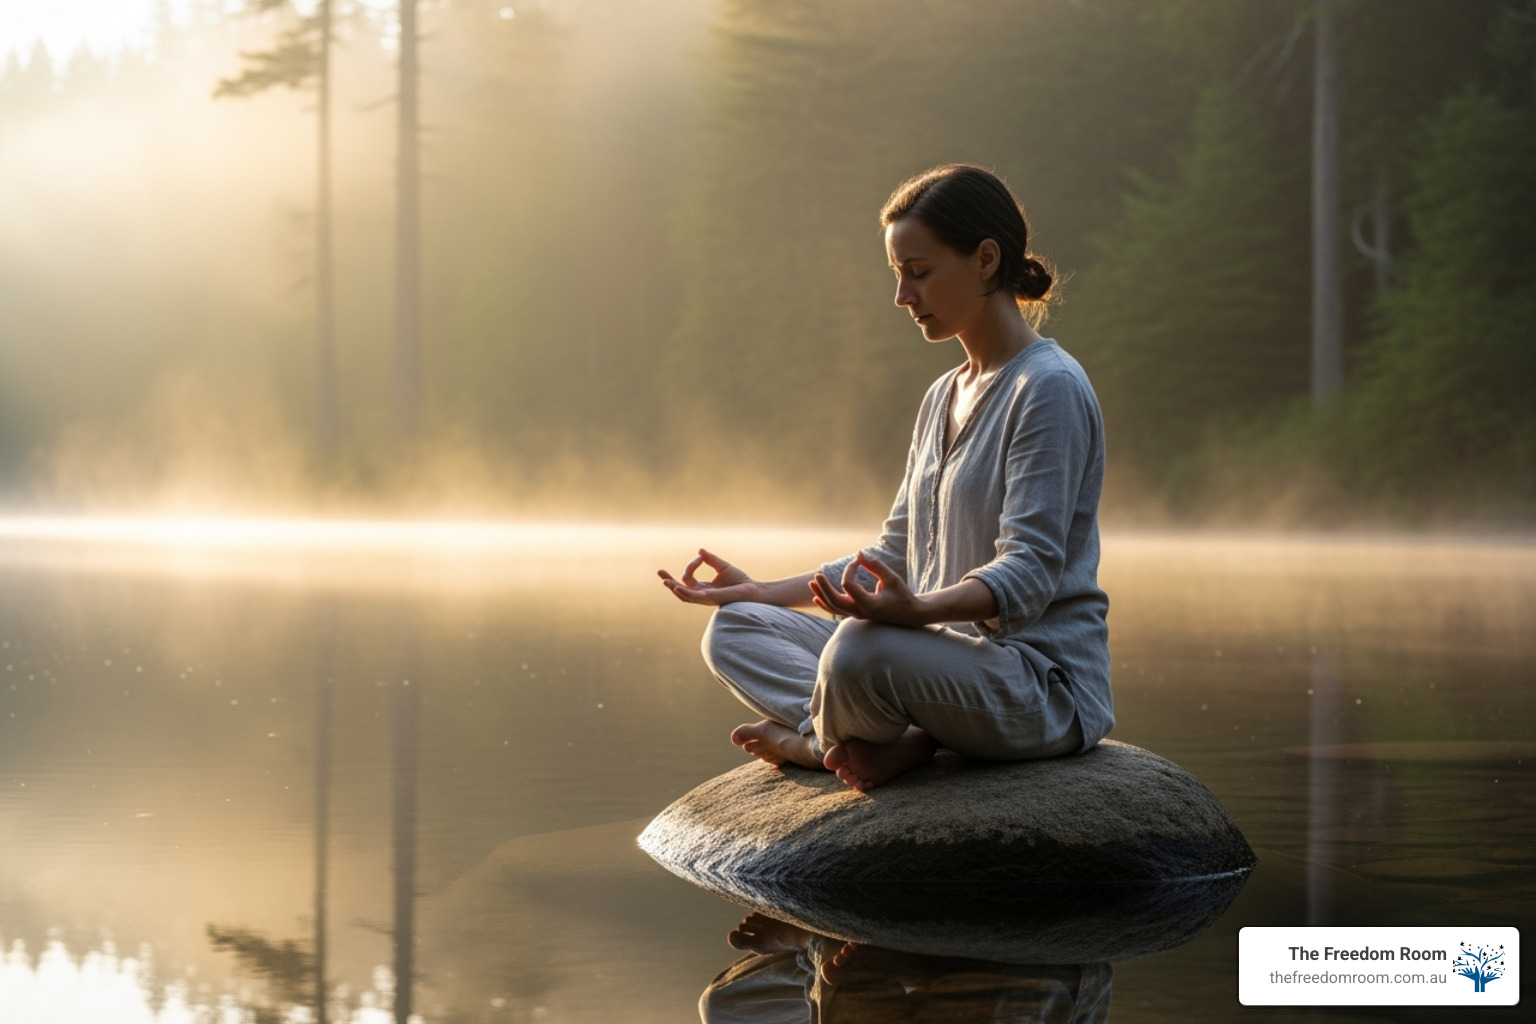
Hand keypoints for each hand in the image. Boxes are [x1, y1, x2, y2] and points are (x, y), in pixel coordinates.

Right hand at [658, 549, 760, 605]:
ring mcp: (705, 598)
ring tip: (665, 581)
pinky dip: (685, 592)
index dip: (690, 566)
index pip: (688, 578)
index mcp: (703, 588)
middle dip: (669, 581)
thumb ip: (711, 559)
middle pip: (680, 590)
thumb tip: (700, 551)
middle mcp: (702, 595)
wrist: (753, 589)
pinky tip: (677, 587)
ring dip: (674, 588)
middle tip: (659, 572)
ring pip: (684, 596)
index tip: (700, 557)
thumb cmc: (739, 580)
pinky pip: (695, 598)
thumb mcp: (723, 567)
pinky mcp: (711, 599)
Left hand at [809, 552, 926, 626]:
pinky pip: (837, 611)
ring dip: (822, 594)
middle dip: (824, 587)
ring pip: (833, 607)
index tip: (858, 560)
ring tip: (811, 582)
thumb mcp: (892, 578)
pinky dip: (826, 604)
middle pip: (835, 601)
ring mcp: (857, 614)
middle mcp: (861, 611)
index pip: (849, 585)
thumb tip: (858, 553)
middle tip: (817, 573)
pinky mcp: (856, 614)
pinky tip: (816, 596)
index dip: (850, 569)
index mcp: (870, 604)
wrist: (909, 614)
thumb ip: (875, 565)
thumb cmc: (902, 595)